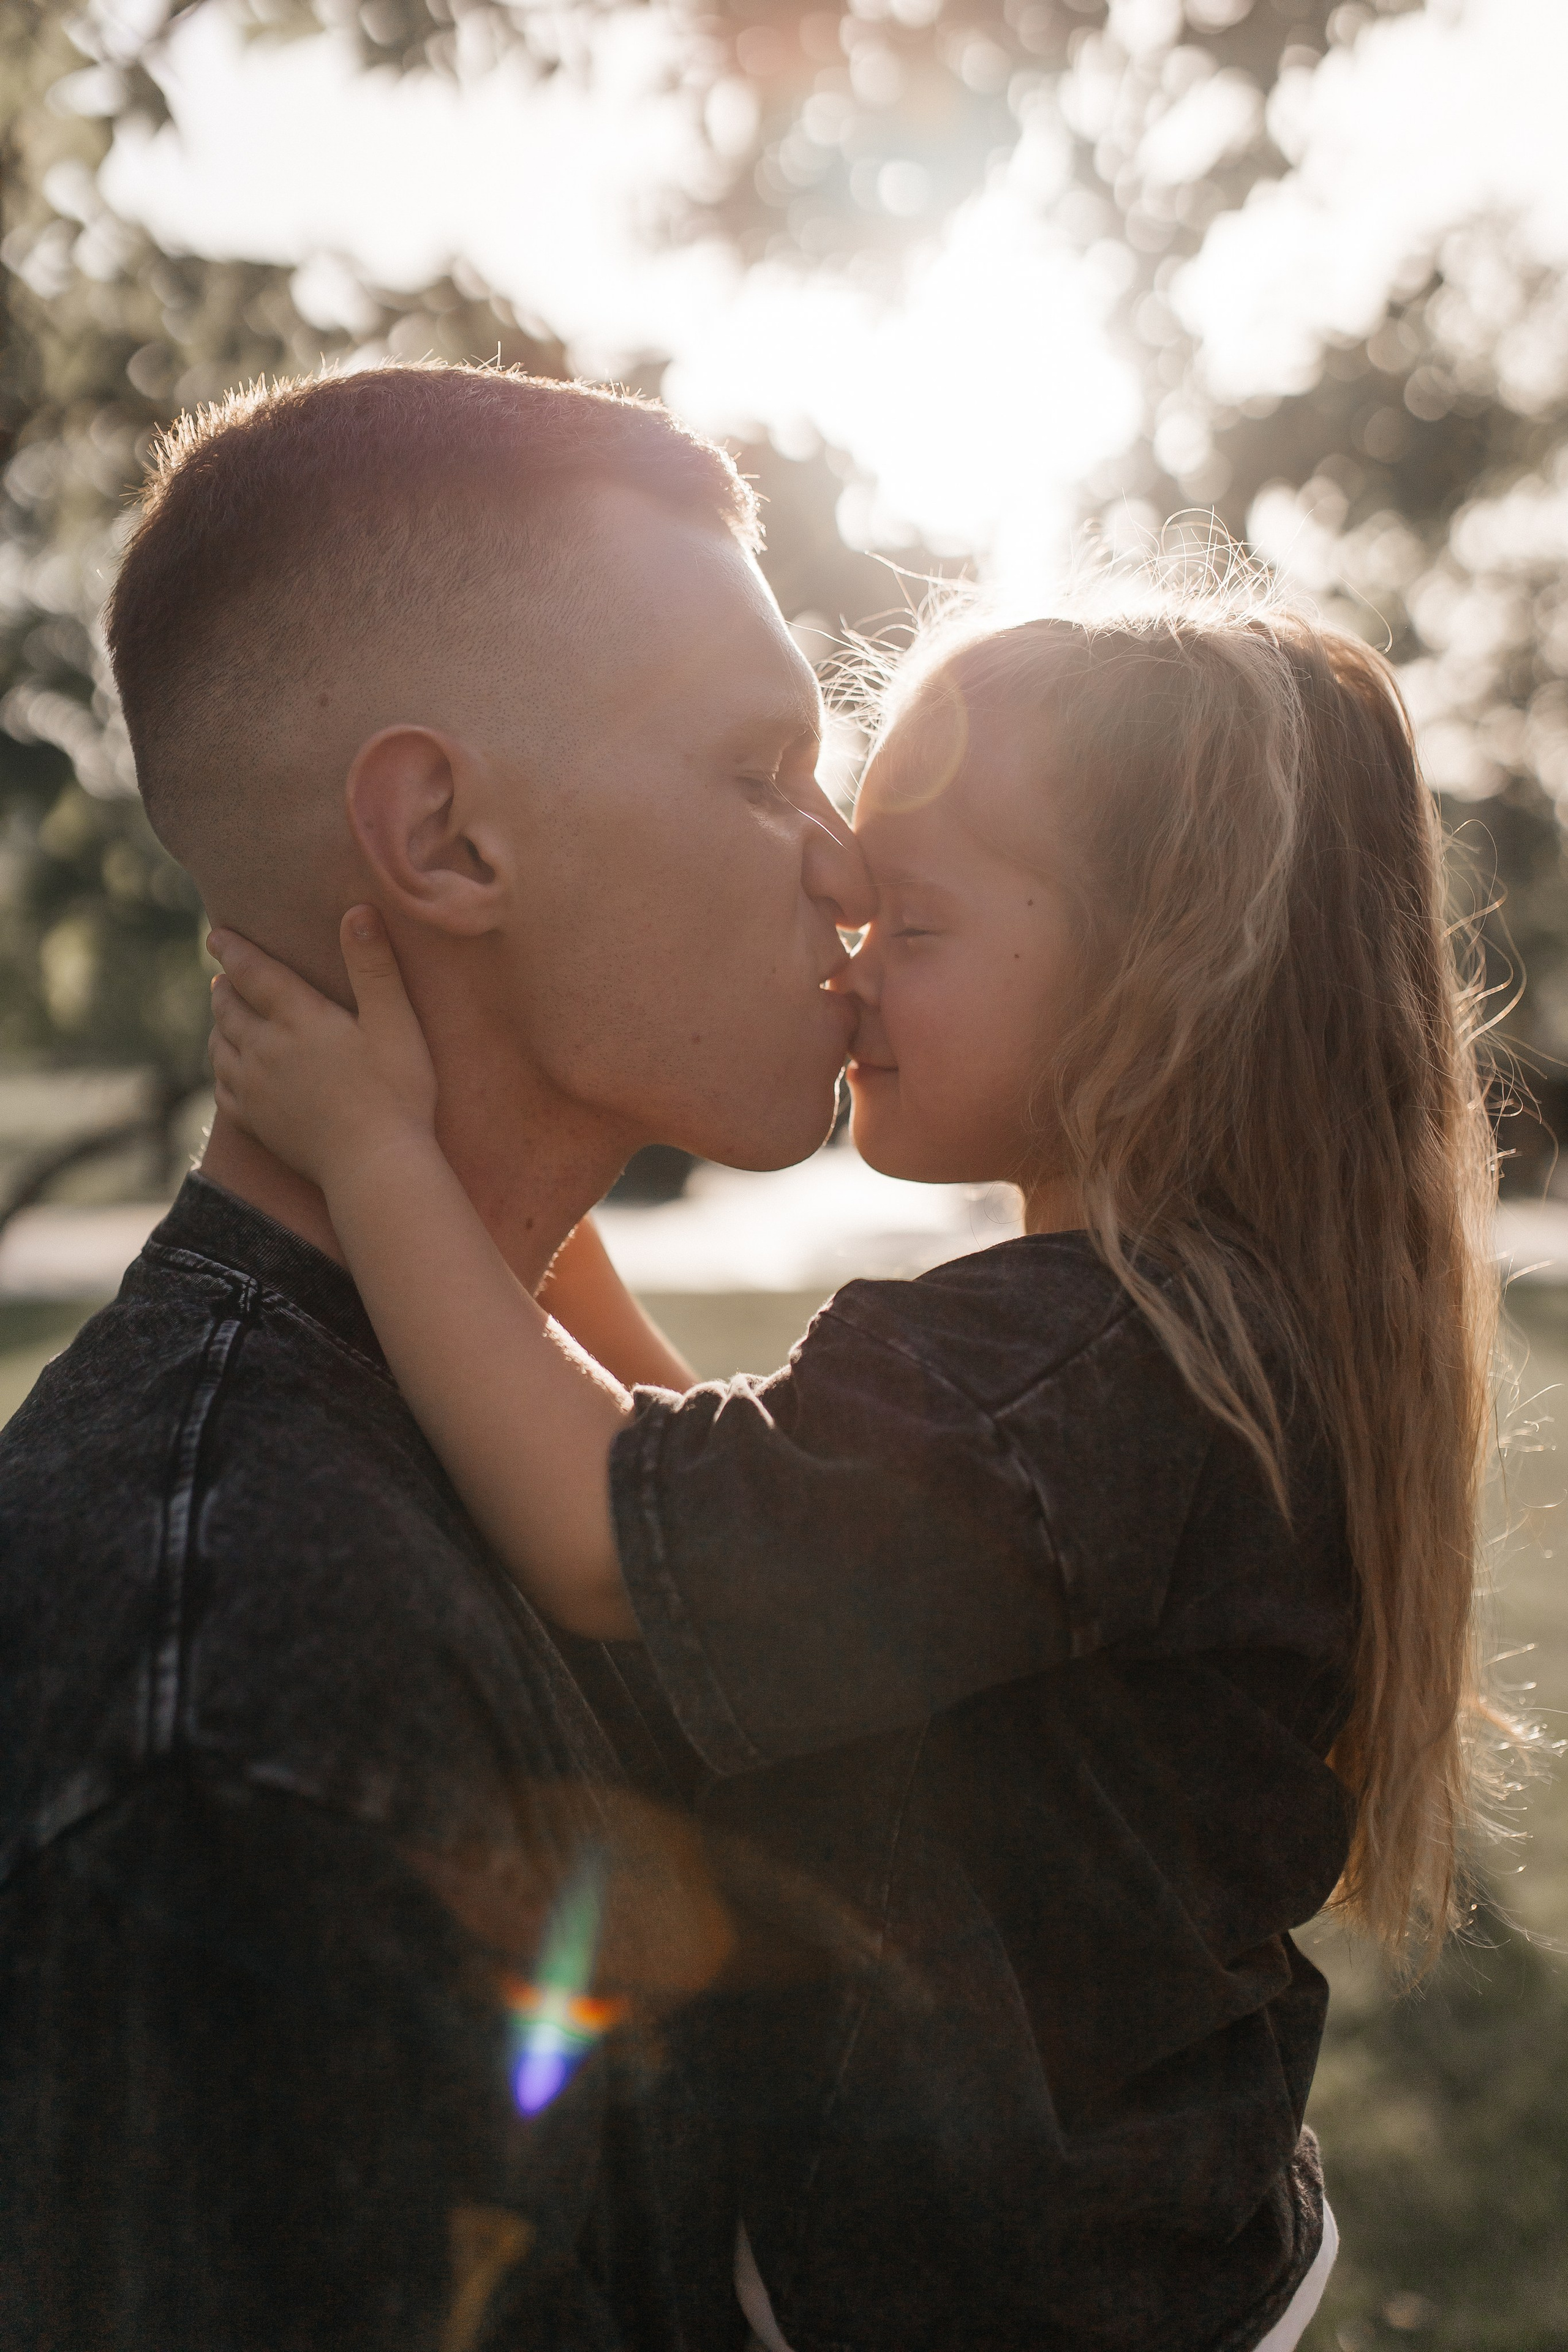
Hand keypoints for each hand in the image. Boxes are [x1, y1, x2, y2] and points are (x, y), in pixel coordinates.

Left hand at [208, 906, 437, 1190]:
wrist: (375, 1165)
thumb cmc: (396, 1093)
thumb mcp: (396, 1023)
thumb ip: (374, 966)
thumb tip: (357, 911)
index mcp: (299, 1018)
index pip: (254, 972)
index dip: (233, 951)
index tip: (215, 935)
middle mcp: (266, 1049)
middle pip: (229, 1008)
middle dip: (225, 987)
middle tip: (223, 976)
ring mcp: (256, 1089)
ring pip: (221, 1046)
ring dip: (219, 1025)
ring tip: (223, 1014)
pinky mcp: (256, 1124)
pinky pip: (223, 1089)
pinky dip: (221, 1069)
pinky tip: (227, 1069)